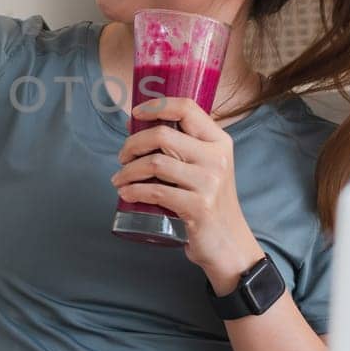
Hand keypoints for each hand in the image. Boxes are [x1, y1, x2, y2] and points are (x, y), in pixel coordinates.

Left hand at [110, 96, 265, 289]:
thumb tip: (142, 125)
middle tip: (123, 157)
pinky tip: (125, 193)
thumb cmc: (210, 202)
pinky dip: (133, 190)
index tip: (136, 114)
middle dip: (133, 144)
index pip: (187, 108)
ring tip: (120, 179)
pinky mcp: (198, 207)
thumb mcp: (208, 167)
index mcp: (220, 142)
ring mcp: (209, 183)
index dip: (156, 106)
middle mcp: (217, 158)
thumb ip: (186, 147)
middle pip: (162, 136)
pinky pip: (155, 191)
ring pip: (154, 163)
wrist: (229, 244)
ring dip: (128, 171)